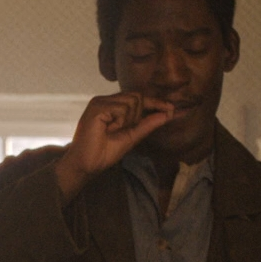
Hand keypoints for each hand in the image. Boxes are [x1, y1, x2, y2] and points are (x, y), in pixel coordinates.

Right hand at [53, 93, 175, 200]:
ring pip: (132, 101)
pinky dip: (119, 122)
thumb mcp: (132, 137)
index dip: (156, 103)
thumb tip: (168, 114)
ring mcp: (100, 101)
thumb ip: (148, 124)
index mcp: (113, 105)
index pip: (138, 98)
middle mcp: (106, 100)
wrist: (87, 165)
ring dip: (127, 120)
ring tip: (111, 131)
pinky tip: (107, 130)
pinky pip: (122, 108)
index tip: (173, 109)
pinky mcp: (96, 106)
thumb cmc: (104, 153)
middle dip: (137, 116)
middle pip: (137, 96)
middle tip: (120, 130)